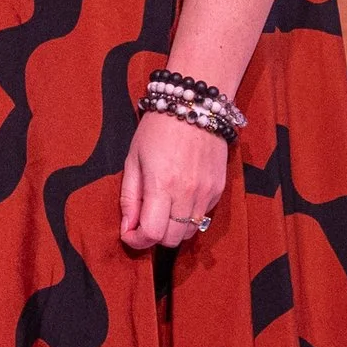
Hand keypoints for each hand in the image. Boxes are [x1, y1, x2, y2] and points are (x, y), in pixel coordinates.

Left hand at [120, 107, 230, 253]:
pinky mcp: (219, 189)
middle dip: (154, 237)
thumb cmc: (157, 129)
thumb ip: (129, 198)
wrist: (193, 105)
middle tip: (144, 222)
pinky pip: (203, 217)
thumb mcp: (133, 160)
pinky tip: (180, 198)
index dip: (137, 241)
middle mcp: (187, 193)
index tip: (129, 234)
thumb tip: (127, 228)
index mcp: (161, 185)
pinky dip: (189, 217)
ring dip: (173, 229)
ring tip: (162, 211)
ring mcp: (206, 192)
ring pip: (190, 232)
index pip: (152, 233)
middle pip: (173, 239)